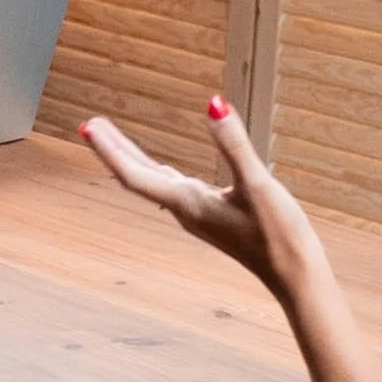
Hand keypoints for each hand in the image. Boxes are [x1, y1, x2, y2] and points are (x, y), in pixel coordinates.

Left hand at [82, 97, 323, 299]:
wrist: (294, 277)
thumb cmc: (279, 235)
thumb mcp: (258, 184)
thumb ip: (235, 144)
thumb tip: (213, 105)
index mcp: (189, 202)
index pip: (135, 174)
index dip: (109, 149)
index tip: (87, 126)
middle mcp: (185, 209)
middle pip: (136, 176)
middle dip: (112, 149)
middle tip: (88, 123)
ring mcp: (196, 214)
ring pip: (153, 182)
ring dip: (130, 158)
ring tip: (111, 138)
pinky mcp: (209, 216)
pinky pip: (172, 188)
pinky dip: (156, 170)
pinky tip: (158, 167)